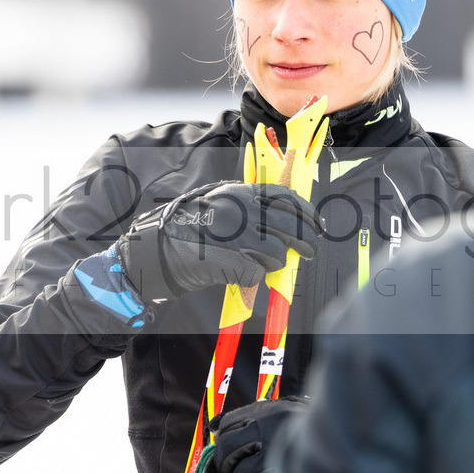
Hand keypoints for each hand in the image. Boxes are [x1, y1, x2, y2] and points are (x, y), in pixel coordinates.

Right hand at [115, 182, 321, 301]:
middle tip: (310, 251)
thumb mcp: (220, 201)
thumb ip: (250, 204)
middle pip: (290, 228)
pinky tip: (243, 274)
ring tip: (263, 265)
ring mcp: (233, 237)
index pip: (285, 198)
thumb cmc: (190, 227)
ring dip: (275, 263)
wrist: (155, 250)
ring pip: (277, 254)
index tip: (318, 224)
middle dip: (306, 242)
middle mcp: (238, 211)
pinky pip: (257, 275)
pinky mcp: (226, 263)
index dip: (307, 212)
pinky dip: (254, 279)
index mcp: (238, 193)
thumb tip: (288, 217)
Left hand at [200, 396, 309, 472]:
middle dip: (225, 463)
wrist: (345, 437)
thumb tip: (214, 424)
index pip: (228, 424)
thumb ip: (252, 413)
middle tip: (233, 470)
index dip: (224, 438)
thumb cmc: (313, 427)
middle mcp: (269, 431)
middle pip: (226, 449)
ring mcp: (275, 456)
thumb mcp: (285, 409)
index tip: (230, 449)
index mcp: (269, 412)